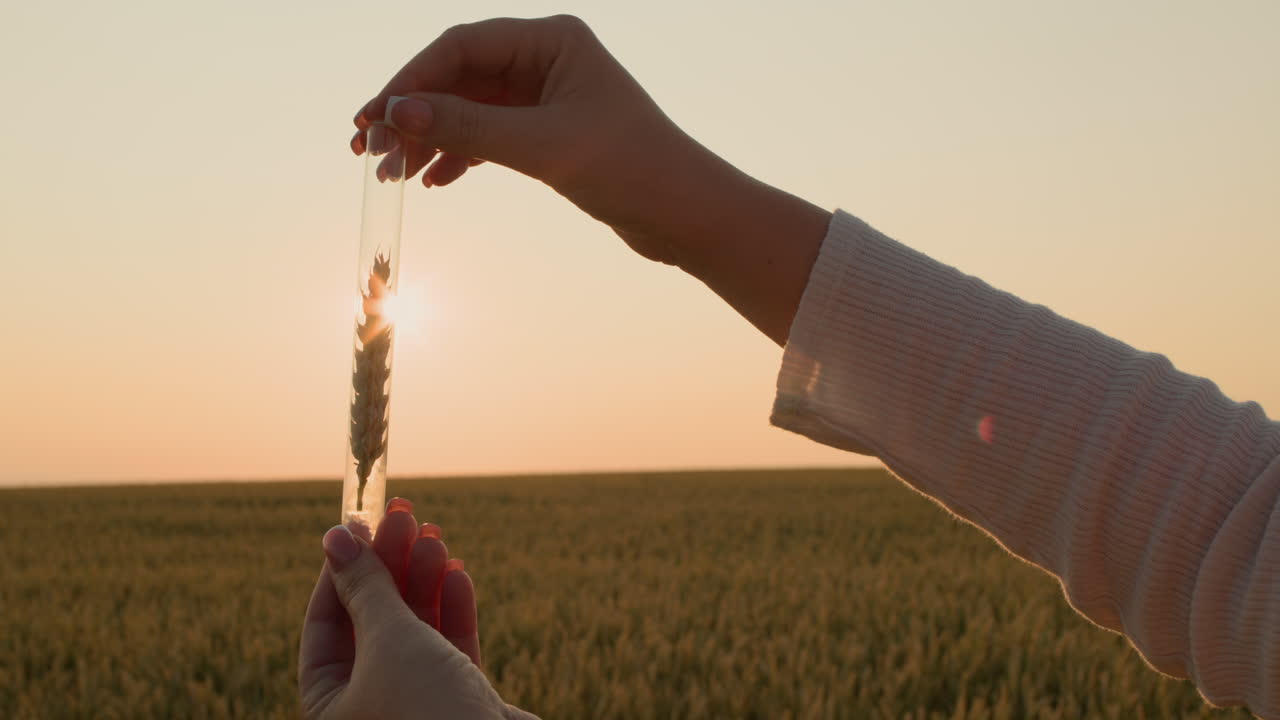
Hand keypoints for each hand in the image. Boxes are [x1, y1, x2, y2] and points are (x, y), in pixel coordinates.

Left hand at [298, 500, 535, 719]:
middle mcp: (368, 708)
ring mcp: (416, 707)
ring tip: (435, 538)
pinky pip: (450, 650)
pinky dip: (453, 610)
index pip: (325, 622)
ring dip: (424, 581)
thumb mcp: (388, 640)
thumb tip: (337, 536)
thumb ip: (366, 586)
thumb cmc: (427, 711)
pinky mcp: (460, 707)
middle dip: (391, 566)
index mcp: (328, 706)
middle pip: (373, 621)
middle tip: (407, 517)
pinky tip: (458, 574)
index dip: (344, 568)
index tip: (362, 522)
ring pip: (415, 631)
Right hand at [351, 15, 830, 345]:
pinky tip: (434, 180)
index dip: (409, 82)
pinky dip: (460, 155)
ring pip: (469, 108)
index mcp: (552, 40)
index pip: (459, 48)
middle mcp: (548, 59)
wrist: (685, 214)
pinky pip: (489, 135)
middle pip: (457, 76)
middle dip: (412, 113)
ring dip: (430, 138)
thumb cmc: (630, 167)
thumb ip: (468, 127)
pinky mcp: (551, 133)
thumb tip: (398, 112)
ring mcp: (548, 96)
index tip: (372, 119)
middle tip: (367, 149)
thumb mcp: (542, 147)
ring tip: (393, 172)